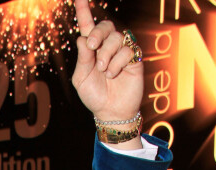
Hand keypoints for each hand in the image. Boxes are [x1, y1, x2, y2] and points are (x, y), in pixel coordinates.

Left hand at [72, 0, 142, 123]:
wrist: (110, 111)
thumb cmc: (94, 95)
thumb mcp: (81, 78)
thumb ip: (82, 58)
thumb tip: (83, 37)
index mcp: (91, 50)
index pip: (87, 26)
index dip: (83, 10)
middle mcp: (106, 47)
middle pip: (104, 26)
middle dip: (97, 33)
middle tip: (92, 47)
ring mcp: (121, 51)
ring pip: (115, 37)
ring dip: (106, 54)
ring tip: (104, 70)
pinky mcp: (134, 58)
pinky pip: (126, 50)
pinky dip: (117, 63)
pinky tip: (114, 74)